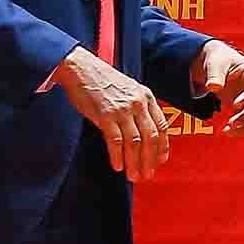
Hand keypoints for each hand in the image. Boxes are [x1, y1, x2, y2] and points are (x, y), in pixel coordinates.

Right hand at [54, 47, 173, 180]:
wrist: (81, 68)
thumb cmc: (103, 80)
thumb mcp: (129, 89)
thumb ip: (139, 107)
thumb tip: (144, 130)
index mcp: (146, 97)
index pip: (161, 126)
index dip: (162, 146)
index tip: (160, 160)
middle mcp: (138, 104)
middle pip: (150, 137)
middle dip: (150, 160)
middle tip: (147, 174)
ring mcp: (122, 110)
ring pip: (134, 142)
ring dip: (135, 162)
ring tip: (134, 175)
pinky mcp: (105, 115)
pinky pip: (115, 141)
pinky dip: (118, 156)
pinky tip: (118, 166)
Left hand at [194, 40, 243, 132]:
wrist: (212, 63)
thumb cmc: (218, 58)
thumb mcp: (215, 63)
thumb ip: (215, 75)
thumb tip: (213, 87)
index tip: (235, 105)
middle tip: (233, 123)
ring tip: (228, 130)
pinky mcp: (243, 107)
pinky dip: (238, 127)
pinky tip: (226, 131)